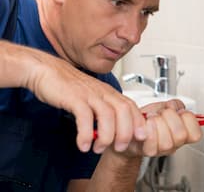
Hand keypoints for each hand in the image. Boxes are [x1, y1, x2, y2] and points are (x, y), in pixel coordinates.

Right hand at [24, 49, 145, 153]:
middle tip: (119, 148)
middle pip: (123, 111)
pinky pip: (84, 116)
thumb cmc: (70, 86)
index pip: (131, 106)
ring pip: (107, 115)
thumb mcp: (93, 97)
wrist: (47, 70)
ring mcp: (89, 94)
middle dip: (125, 132)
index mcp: (109, 92)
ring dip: (106, 136)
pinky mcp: (73, 97)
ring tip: (98, 149)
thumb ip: (104, 110)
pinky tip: (83, 145)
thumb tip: (115, 129)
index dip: (139, 122)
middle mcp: (102, 92)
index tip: (141, 137)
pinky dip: (85, 133)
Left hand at [120, 99, 202, 157]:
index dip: (188, 119)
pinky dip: (148, 130)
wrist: (130, 126)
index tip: (179, 112)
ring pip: (167, 142)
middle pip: (181, 135)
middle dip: (170, 117)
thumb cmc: (147, 117)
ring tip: (152, 118)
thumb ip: (175, 105)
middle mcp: (174, 143)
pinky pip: (152, 145)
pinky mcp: (148, 151)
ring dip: (157, 123)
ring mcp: (162, 149)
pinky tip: (146, 124)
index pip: (196, 133)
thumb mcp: (164, 106)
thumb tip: (176, 107)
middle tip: (162, 114)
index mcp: (183, 132)